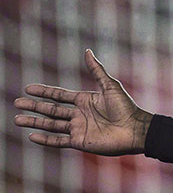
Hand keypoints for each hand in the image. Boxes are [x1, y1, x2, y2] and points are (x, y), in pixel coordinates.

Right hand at [13, 49, 151, 154]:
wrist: (136, 129)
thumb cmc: (126, 107)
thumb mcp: (109, 86)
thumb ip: (96, 70)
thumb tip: (87, 51)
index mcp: (84, 100)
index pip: (58, 95)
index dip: (44, 92)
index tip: (28, 89)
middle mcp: (79, 114)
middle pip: (51, 110)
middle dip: (34, 107)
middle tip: (17, 103)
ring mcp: (78, 128)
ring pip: (51, 125)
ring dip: (34, 123)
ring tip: (17, 120)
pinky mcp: (80, 142)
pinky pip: (59, 141)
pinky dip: (45, 140)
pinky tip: (32, 136)